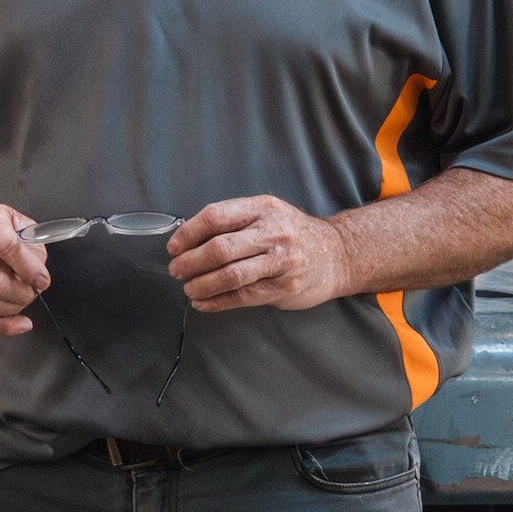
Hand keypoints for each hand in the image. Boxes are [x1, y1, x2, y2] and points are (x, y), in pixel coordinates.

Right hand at [0, 201, 49, 335]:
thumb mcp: (16, 221)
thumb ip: (32, 244)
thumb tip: (38, 275)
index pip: (3, 245)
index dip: (27, 266)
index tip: (42, 279)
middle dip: (23, 292)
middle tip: (34, 289)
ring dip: (14, 307)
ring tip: (23, 297)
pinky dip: (4, 326)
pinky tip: (20, 323)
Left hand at [167, 194, 349, 312]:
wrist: (338, 254)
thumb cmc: (294, 234)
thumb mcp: (268, 214)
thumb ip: (235, 222)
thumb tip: (190, 237)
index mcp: (263, 208)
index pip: (216, 216)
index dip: (189, 233)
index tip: (174, 246)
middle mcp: (273, 232)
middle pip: (221, 248)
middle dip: (190, 262)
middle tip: (177, 270)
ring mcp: (281, 262)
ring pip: (231, 275)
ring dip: (202, 285)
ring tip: (189, 289)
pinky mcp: (284, 288)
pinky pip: (243, 297)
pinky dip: (217, 302)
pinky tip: (204, 303)